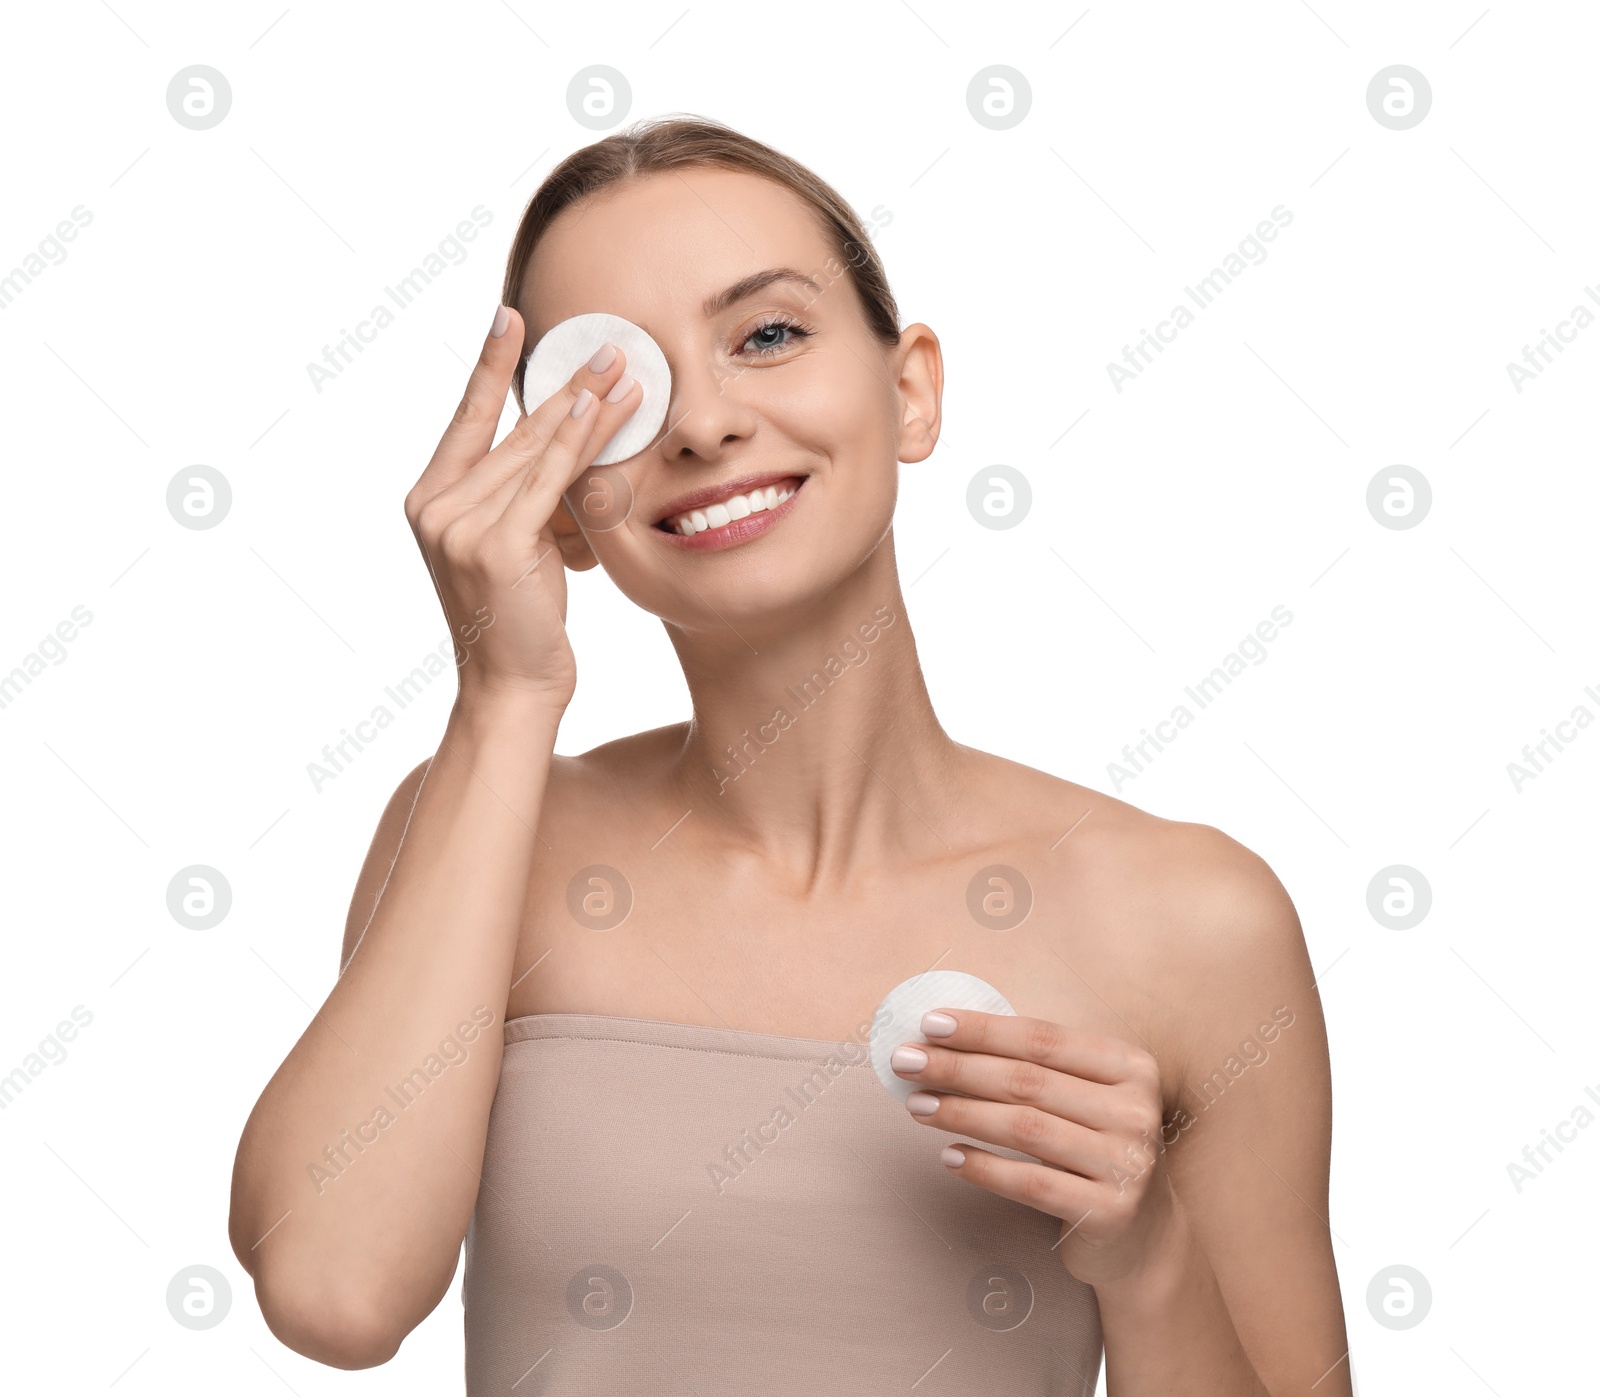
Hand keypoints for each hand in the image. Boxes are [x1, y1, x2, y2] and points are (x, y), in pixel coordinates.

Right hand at [403, 305, 641, 710]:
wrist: (512, 686)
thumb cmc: (523, 619)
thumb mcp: (521, 544)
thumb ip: (530, 494)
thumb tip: (577, 440)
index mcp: (430, 500)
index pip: (467, 419)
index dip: (489, 366)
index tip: (509, 317)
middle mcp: (434, 507)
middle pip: (512, 431)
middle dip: (564, 385)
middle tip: (608, 345)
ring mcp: (458, 525)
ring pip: (534, 451)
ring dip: (583, 406)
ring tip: (621, 367)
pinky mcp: (494, 544)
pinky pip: (547, 481)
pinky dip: (577, 443)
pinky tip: (602, 411)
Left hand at [891, 1008, 1177, 1288]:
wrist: (1144, 1234)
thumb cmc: (1095, 1147)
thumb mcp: (1084, 1098)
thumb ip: (1036, 1066)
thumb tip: (947, 1038)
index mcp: (1132, 1067)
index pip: (1043, 1039)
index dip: (983, 1029)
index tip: (930, 1024)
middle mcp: (1136, 1111)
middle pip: (1028, 1080)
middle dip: (958, 1067)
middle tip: (906, 1062)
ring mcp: (1127, 1163)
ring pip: (1025, 1127)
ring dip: (961, 1113)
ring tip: (917, 1106)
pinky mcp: (1109, 1212)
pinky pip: (1031, 1183)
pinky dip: (984, 1167)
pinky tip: (950, 1156)